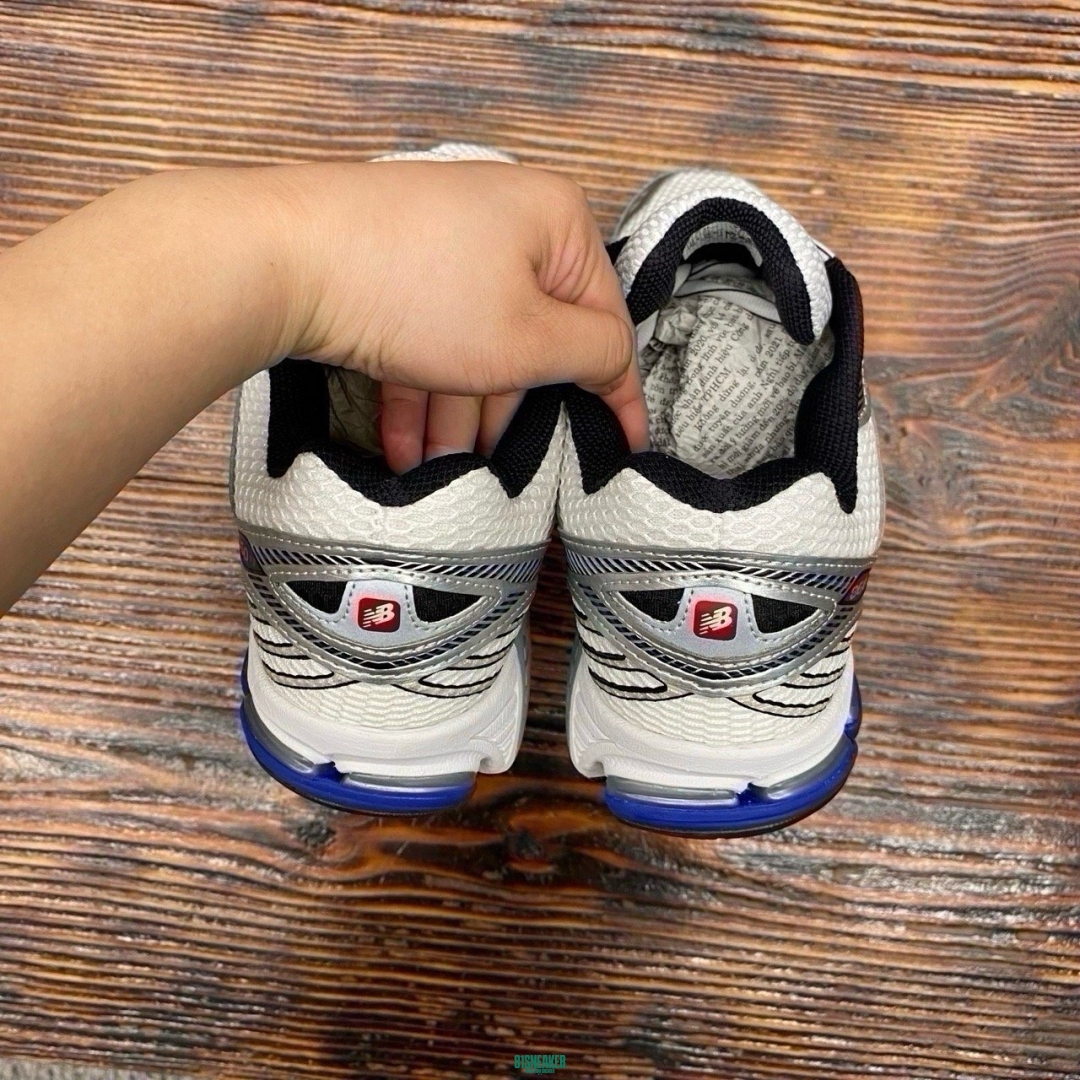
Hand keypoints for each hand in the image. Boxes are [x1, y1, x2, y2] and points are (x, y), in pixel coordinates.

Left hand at [267, 160, 647, 470]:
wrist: (282, 258)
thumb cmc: (414, 291)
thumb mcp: (527, 340)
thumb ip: (592, 354)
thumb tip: (617, 363)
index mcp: (554, 222)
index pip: (601, 319)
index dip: (613, 389)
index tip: (624, 441)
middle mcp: (504, 220)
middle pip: (528, 335)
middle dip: (499, 411)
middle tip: (484, 462)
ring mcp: (444, 239)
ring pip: (470, 341)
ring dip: (451, 412)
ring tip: (428, 466)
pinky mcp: (396, 261)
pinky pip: (426, 331)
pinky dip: (417, 387)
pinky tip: (400, 445)